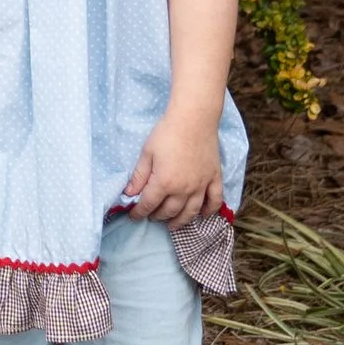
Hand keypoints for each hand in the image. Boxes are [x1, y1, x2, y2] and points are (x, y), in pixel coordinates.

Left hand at [124, 108, 222, 224]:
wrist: (194, 119)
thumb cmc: (167, 133)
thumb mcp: (147, 153)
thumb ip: (139, 176)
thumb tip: (129, 193)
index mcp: (164, 183)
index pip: (149, 204)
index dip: (139, 213)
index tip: (134, 216)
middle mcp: (184, 190)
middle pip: (169, 211)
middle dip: (158, 216)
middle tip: (152, 217)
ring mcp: (201, 186)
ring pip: (191, 212)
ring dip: (181, 221)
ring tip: (173, 225)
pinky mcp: (214, 178)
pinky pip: (214, 201)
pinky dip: (209, 211)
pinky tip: (203, 215)